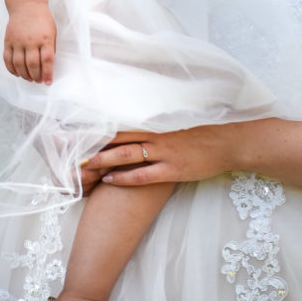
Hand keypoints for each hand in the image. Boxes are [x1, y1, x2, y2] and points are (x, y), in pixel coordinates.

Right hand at [3, 1, 55, 83]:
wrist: (27, 5)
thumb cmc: (42, 19)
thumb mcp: (52, 32)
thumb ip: (50, 48)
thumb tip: (48, 66)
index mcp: (45, 38)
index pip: (47, 60)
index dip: (48, 73)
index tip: (48, 82)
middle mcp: (31, 40)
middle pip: (32, 64)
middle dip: (36, 76)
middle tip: (38, 81)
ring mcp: (18, 41)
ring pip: (19, 64)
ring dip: (24, 74)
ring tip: (29, 78)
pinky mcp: (8, 41)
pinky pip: (7, 59)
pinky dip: (11, 69)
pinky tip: (17, 73)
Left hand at [80, 124, 245, 188]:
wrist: (230, 141)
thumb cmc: (206, 130)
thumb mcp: (181, 121)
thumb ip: (159, 121)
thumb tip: (138, 120)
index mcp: (158, 121)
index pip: (124, 121)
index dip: (101, 125)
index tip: (79, 127)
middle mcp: (158, 134)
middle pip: (119, 136)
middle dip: (95, 142)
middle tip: (70, 146)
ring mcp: (165, 152)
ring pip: (126, 154)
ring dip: (103, 159)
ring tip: (83, 164)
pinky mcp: (172, 170)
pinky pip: (143, 175)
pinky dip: (124, 177)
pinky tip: (108, 180)